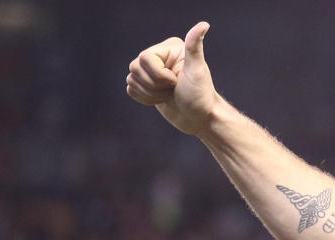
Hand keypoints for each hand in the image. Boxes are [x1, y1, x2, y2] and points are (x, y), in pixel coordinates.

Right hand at [126, 21, 220, 135]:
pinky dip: (144, 98)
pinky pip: (131, 89)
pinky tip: (161, 100)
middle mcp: (158, 57)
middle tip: (172, 89)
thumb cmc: (200, 95)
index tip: (176, 82)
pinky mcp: (146, 85)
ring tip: (168, 95)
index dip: (158, 75)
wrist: (199, 118)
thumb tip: (203, 25)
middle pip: (135, 68)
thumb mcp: (197, 71)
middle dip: (154, 85)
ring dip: (150, 94)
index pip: (145, 57)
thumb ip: (194, 47)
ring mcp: (151, 72)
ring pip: (131, 79)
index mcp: (169, 49)